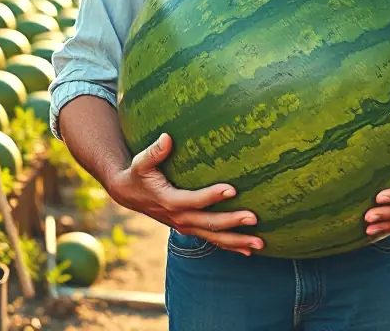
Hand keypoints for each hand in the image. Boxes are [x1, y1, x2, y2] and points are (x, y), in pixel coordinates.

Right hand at [105, 132, 263, 255]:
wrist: (129, 194)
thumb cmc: (138, 173)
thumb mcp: (141, 162)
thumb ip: (154, 151)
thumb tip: (167, 138)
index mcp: (168, 200)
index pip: (193, 200)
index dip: (212, 196)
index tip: (232, 188)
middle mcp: (178, 217)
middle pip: (208, 223)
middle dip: (232, 222)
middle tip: (254, 218)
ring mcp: (185, 226)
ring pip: (213, 237)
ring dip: (237, 241)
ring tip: (260, 244)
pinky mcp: (190, 228)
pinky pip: (212, 240)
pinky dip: (230, 246)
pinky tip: (248, 251)